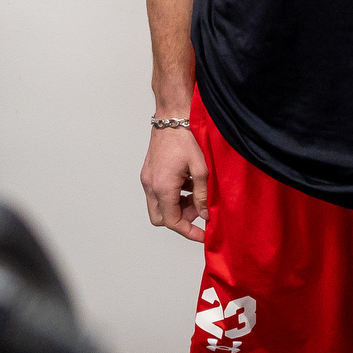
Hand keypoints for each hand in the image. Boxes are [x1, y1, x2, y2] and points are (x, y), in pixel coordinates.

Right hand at [142, 124, 209, 241]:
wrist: (171, 118)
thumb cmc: (186, 139)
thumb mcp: (201, 169)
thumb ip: (202, 196)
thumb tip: (205, 215)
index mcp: (163, 188)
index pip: (172, 221)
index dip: (188, 231)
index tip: (202, 235)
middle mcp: (151, 186)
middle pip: (161, 218)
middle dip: (179, 220)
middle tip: (197, 212)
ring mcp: (148, 179)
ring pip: (159, 206)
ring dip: (176, 206)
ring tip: (195, 194)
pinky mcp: (148, 172)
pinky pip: (158, 193)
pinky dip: (172, 195)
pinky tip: (187, 184)